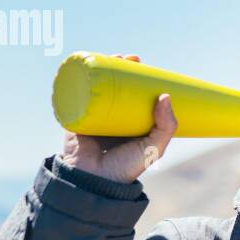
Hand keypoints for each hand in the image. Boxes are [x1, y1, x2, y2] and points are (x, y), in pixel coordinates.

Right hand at [60, 54, 177, 183]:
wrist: (93, 182)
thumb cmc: (125, 168)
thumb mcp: (153, 148)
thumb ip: (165, 126)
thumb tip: (165, 96)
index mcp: (128, 123)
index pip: (133, 94)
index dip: (137, 77)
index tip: (143, 64)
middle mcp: (110, 117)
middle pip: (114, 86)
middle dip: (120, 68)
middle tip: (130, 58)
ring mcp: (92, 116)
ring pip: (95, 87)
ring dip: (100, 68)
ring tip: (111, 57)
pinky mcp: (75, 117)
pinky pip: (74, 96)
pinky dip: (76, 80)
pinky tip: (83, 66)